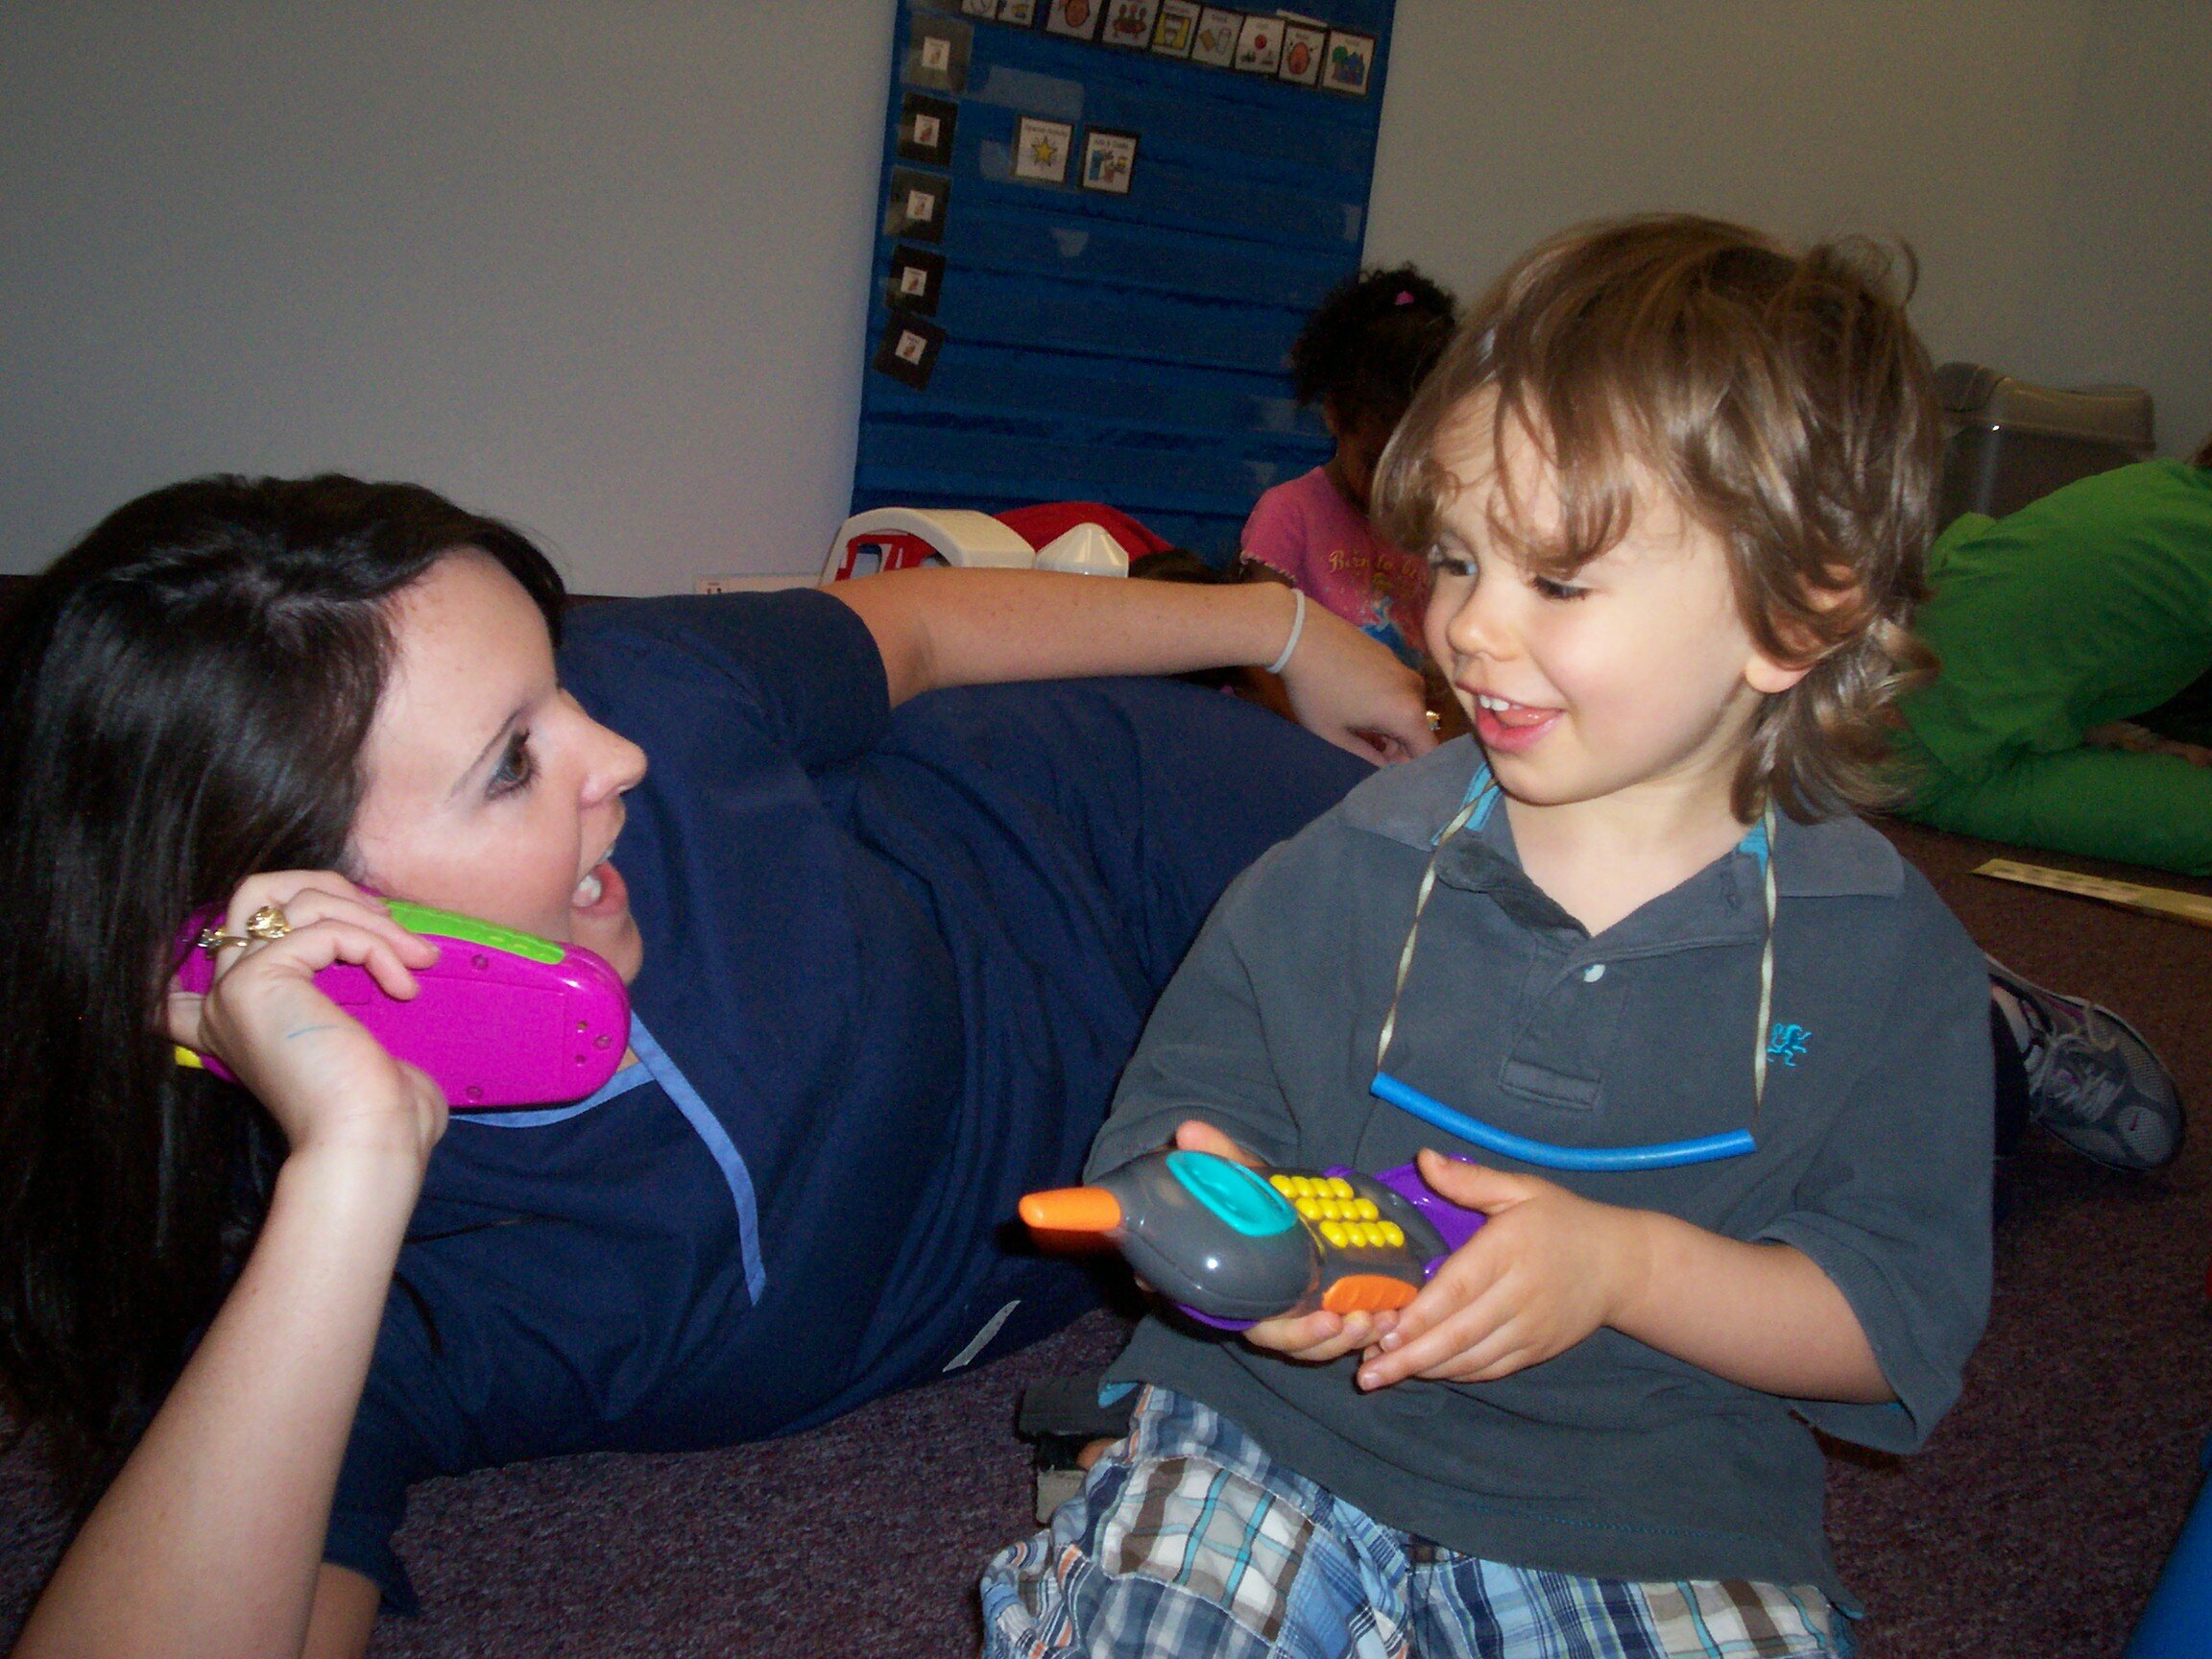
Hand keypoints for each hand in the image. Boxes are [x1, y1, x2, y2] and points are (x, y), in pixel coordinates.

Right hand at [167, 873, 448, 1168]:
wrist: (365, 1142)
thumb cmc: (377, 1109)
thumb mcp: (358, 1041)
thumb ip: (346, 999)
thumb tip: (387, 972)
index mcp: (240, 1017)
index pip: (226, 936)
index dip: (279, 913)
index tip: (341, 938)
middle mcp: (223, 1000)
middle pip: (256, 892)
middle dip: (330, 889)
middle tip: (388, 924)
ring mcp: (234, 988)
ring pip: (296, 902)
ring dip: (371, 920)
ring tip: (418, 959)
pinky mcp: (257, 981)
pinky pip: (324, 930)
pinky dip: (376, 947)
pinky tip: (405, 986)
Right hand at [1170, 1121, 1393, 1364]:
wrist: (1273, 1202)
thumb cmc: (1252, 1197)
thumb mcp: (1241, 1179)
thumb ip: (1219, 1160)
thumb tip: (1188, 1131)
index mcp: (1244, 1292)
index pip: (1263, 1329)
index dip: (1294, 1333)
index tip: (1326, 1320)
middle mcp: (1271, 1311)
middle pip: (1296, 1344)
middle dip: (1325, 1340)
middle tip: (1353, 1320)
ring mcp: (1300, 1314)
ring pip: (1322, 1344)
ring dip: (1351, 1338)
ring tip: (1377, 1319)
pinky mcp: (1328, 1308)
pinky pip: (1345, 1331)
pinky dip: (1368, 1328)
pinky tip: (1390, 1313)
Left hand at [1273, 600, 1437, 764]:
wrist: (1300, 635)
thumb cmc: (1315, 691)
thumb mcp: (1334, 735)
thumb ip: (1366, 756)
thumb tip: (1385, 767)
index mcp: (1407, 713)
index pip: (1428, 752)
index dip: (1412, 768)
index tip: (1389, 773)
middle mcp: (1415, 690)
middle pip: (1418, 729)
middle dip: (1398, 746)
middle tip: (1367, 752)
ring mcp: (1404, 669)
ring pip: (1407, 708)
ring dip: (1390, 723)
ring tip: (1357, 727)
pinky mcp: (1390, 655)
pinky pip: (1397, 688)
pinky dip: (1385, 701)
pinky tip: (1356, 701)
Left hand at [1353, 1150, 1645, 1389]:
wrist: (1622, 1265)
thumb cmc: (1563, 1221)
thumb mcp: (1521, 1189)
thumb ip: (1470, 1180)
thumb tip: (1424, 1157)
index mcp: (1509, 1250)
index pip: (1458, 1288)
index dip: (1420, 1315)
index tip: (1384, 1331)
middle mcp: (1519, 1294)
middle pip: (1459, 1333)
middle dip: (1410, 1356)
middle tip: (1367, 1372)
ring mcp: (1530, 1329)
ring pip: (1471, 1358)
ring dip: (1426, 1370)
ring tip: (1382, 1375)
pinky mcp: (1537, 1350)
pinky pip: (1490, 1367)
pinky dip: (1455, 1373)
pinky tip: (1424, 1373)